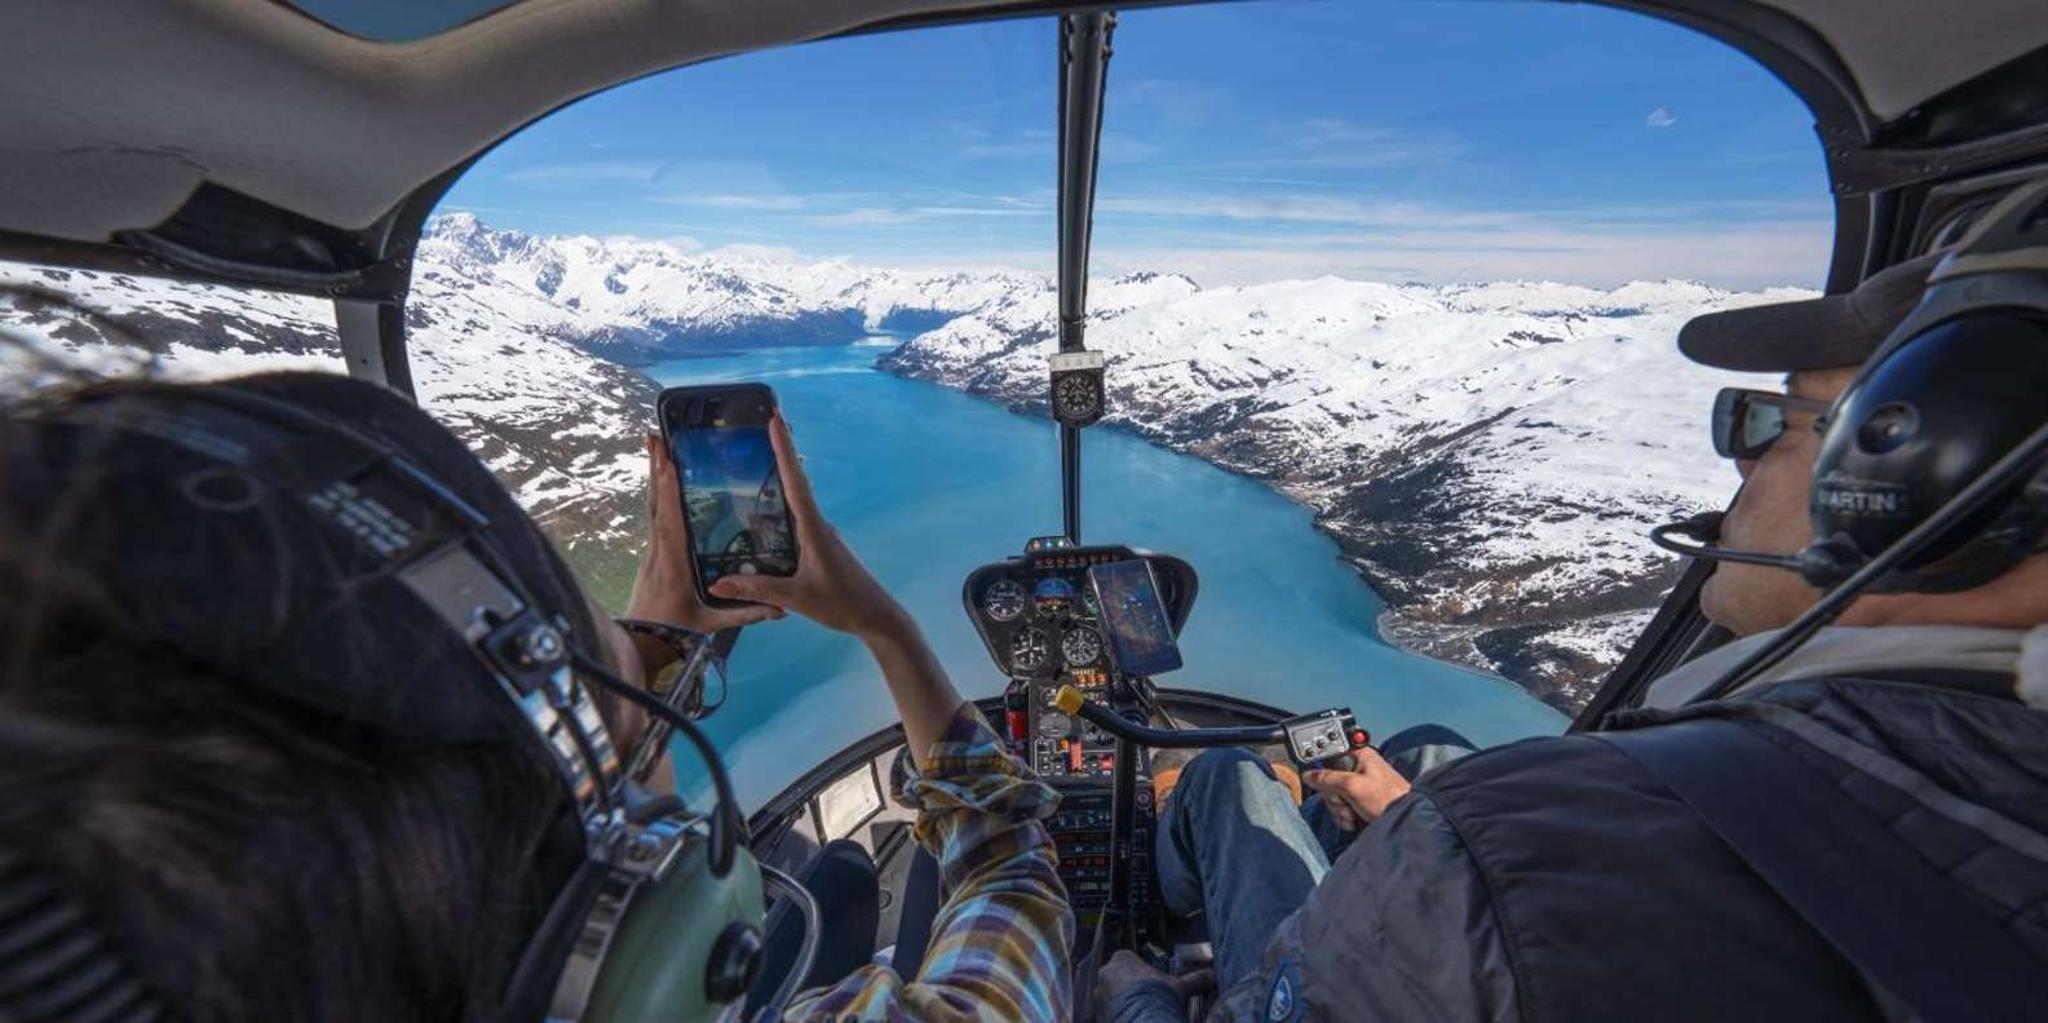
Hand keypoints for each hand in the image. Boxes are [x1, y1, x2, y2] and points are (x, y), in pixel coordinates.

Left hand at [627, 431, 782, 640]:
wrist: (640, 644)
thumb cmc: (674, 633)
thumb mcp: (711, 625)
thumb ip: (745, 614)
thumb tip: (779, 608)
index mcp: (673, 563)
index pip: (670, 522)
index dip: (669, 491)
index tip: (669, 462)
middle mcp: (659, 550)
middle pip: (656, 502)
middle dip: (656, 468)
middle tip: (654, 434)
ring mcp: (653, 550)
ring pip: (652, 505)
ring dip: (654, 474)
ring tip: (655, 444)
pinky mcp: (653, 553)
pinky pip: (654, 515)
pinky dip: (658, 493)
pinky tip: (662, 479)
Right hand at [707, 416, 907, 640]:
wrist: (877, 617)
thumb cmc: (843, 604)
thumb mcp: (796, 599)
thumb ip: (757, 590)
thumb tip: (717, 583)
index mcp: (814, 529)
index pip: (795, 481)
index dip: (784, 449)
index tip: (775, 419)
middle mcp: (818, 524)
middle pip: (795, 480)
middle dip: (780, 451)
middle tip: (763, 422)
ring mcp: (820, 534)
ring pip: (795, 499)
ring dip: (780, 476)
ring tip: (755, 455)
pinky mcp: (820, 545)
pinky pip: (795, 518)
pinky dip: (781, 505)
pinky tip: (762, 510)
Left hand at [1096, 951, 1212, 1014]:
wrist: (1141, 1021)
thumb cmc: (1157, 995)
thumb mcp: (1179, 986)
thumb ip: (1194, 980)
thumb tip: (1212, 975)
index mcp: (1122, 960)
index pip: (1127, 958)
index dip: (1139, 969)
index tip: (1150, 980)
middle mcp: (1106, 974)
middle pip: (1117, 978)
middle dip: (1128, 987)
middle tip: (1145, 998)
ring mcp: (1099, 995)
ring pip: (1110, 996)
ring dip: (1122, 1003)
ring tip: (1140, 1013)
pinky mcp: (1098, 1014)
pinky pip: (1109, 1013)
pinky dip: (1118, 1017)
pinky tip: (1133, 1021)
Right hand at [1302, 746, 1411, 829]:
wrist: (1406, 822)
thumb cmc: (1390, 800)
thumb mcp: (1353, 786)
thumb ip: (1328, 778)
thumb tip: (1310, 775)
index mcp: (1359, 755)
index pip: (1329, 754)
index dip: (1323, 769)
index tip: (1321, 781)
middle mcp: (1358, 767)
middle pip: (1328, 779)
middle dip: (1334, 796)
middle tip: (1346, 802)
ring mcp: (1359, 785)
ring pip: (1333, 795)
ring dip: (1340, 809)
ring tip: (1354, 813)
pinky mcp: (1360, 801)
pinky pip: (1341, 807)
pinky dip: (1345, 816)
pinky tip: (1355, 819)